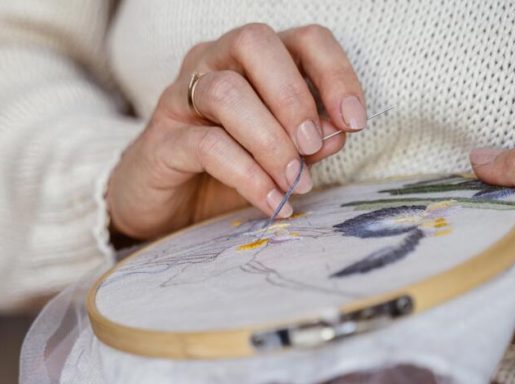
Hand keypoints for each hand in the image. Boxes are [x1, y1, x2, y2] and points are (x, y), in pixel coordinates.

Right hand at [107, 23, 364, 239]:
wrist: (165, 212)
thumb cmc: (224, 176)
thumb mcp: (279, 159)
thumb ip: (309, 143)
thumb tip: (338, 132)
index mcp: (250, 62)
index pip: (302, 39)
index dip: (334, 72)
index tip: (353, 121)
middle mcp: (212, 65)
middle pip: (254, 43)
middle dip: (294, 96)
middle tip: (312, 146)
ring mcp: (180, 100)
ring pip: (226, 92)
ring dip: (270, 140)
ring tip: (294, 182)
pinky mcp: (161, 142)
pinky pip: (207, 145)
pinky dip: (248, 174)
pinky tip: (270, 200)